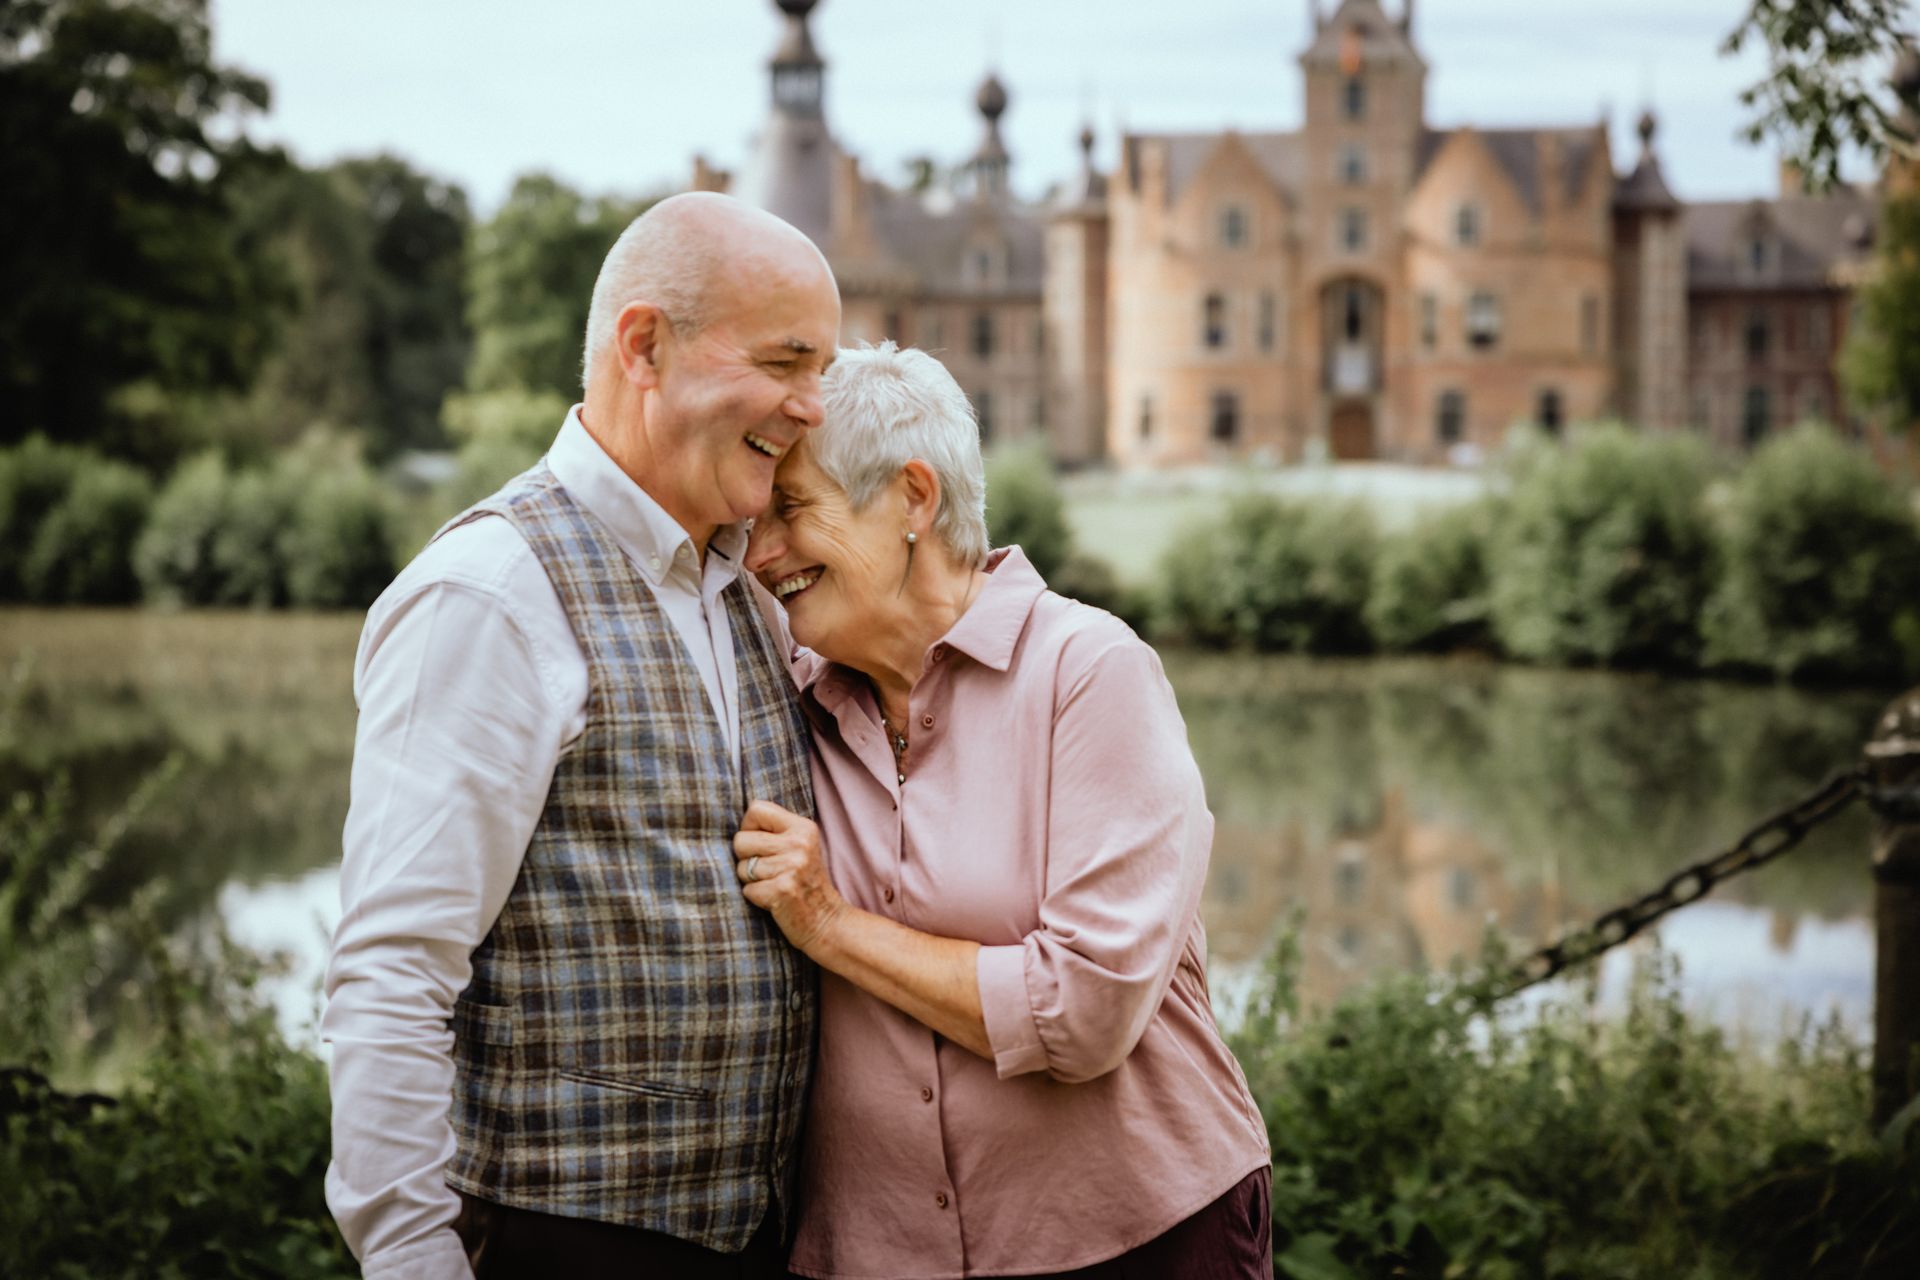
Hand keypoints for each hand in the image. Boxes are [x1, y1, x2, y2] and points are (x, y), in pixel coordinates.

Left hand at [734, 800, 847, 955]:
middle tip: (768, 871)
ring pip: (741, 867)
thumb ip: (776, 831)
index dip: (749, 827)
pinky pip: (747, 890)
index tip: (760, 844)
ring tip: (773, 884)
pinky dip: (756, 898)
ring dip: (751, 881)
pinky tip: (774, 899)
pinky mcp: (782, 890)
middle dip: (746, 859)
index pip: (756, 809)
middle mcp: (799, 844)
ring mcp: (792, 866)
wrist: (826, 921)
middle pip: (741, 840)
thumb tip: (738, 823)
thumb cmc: (805, 883)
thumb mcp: (800, 847)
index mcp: (803, 827)